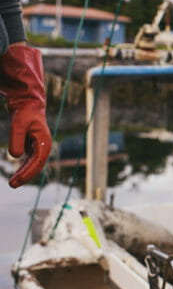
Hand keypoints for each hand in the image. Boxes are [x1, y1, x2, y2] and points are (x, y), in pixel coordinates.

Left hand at [0, 44, 52, 187]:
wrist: (28, 104)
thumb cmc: (24, 113)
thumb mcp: (18, 124)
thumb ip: (16, 139)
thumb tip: (14, 156)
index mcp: (44, 143)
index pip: (38, 162)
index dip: (28, 172)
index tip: (17, 180)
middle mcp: (44, 147)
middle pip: (36, 166)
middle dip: (25, 176)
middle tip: (12, 185)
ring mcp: (39, 148)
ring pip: (33, 166)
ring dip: (24, 175)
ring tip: (12, 183)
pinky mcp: (33, 147)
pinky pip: (29, 162)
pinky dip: (23, 169)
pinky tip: (16, 175)